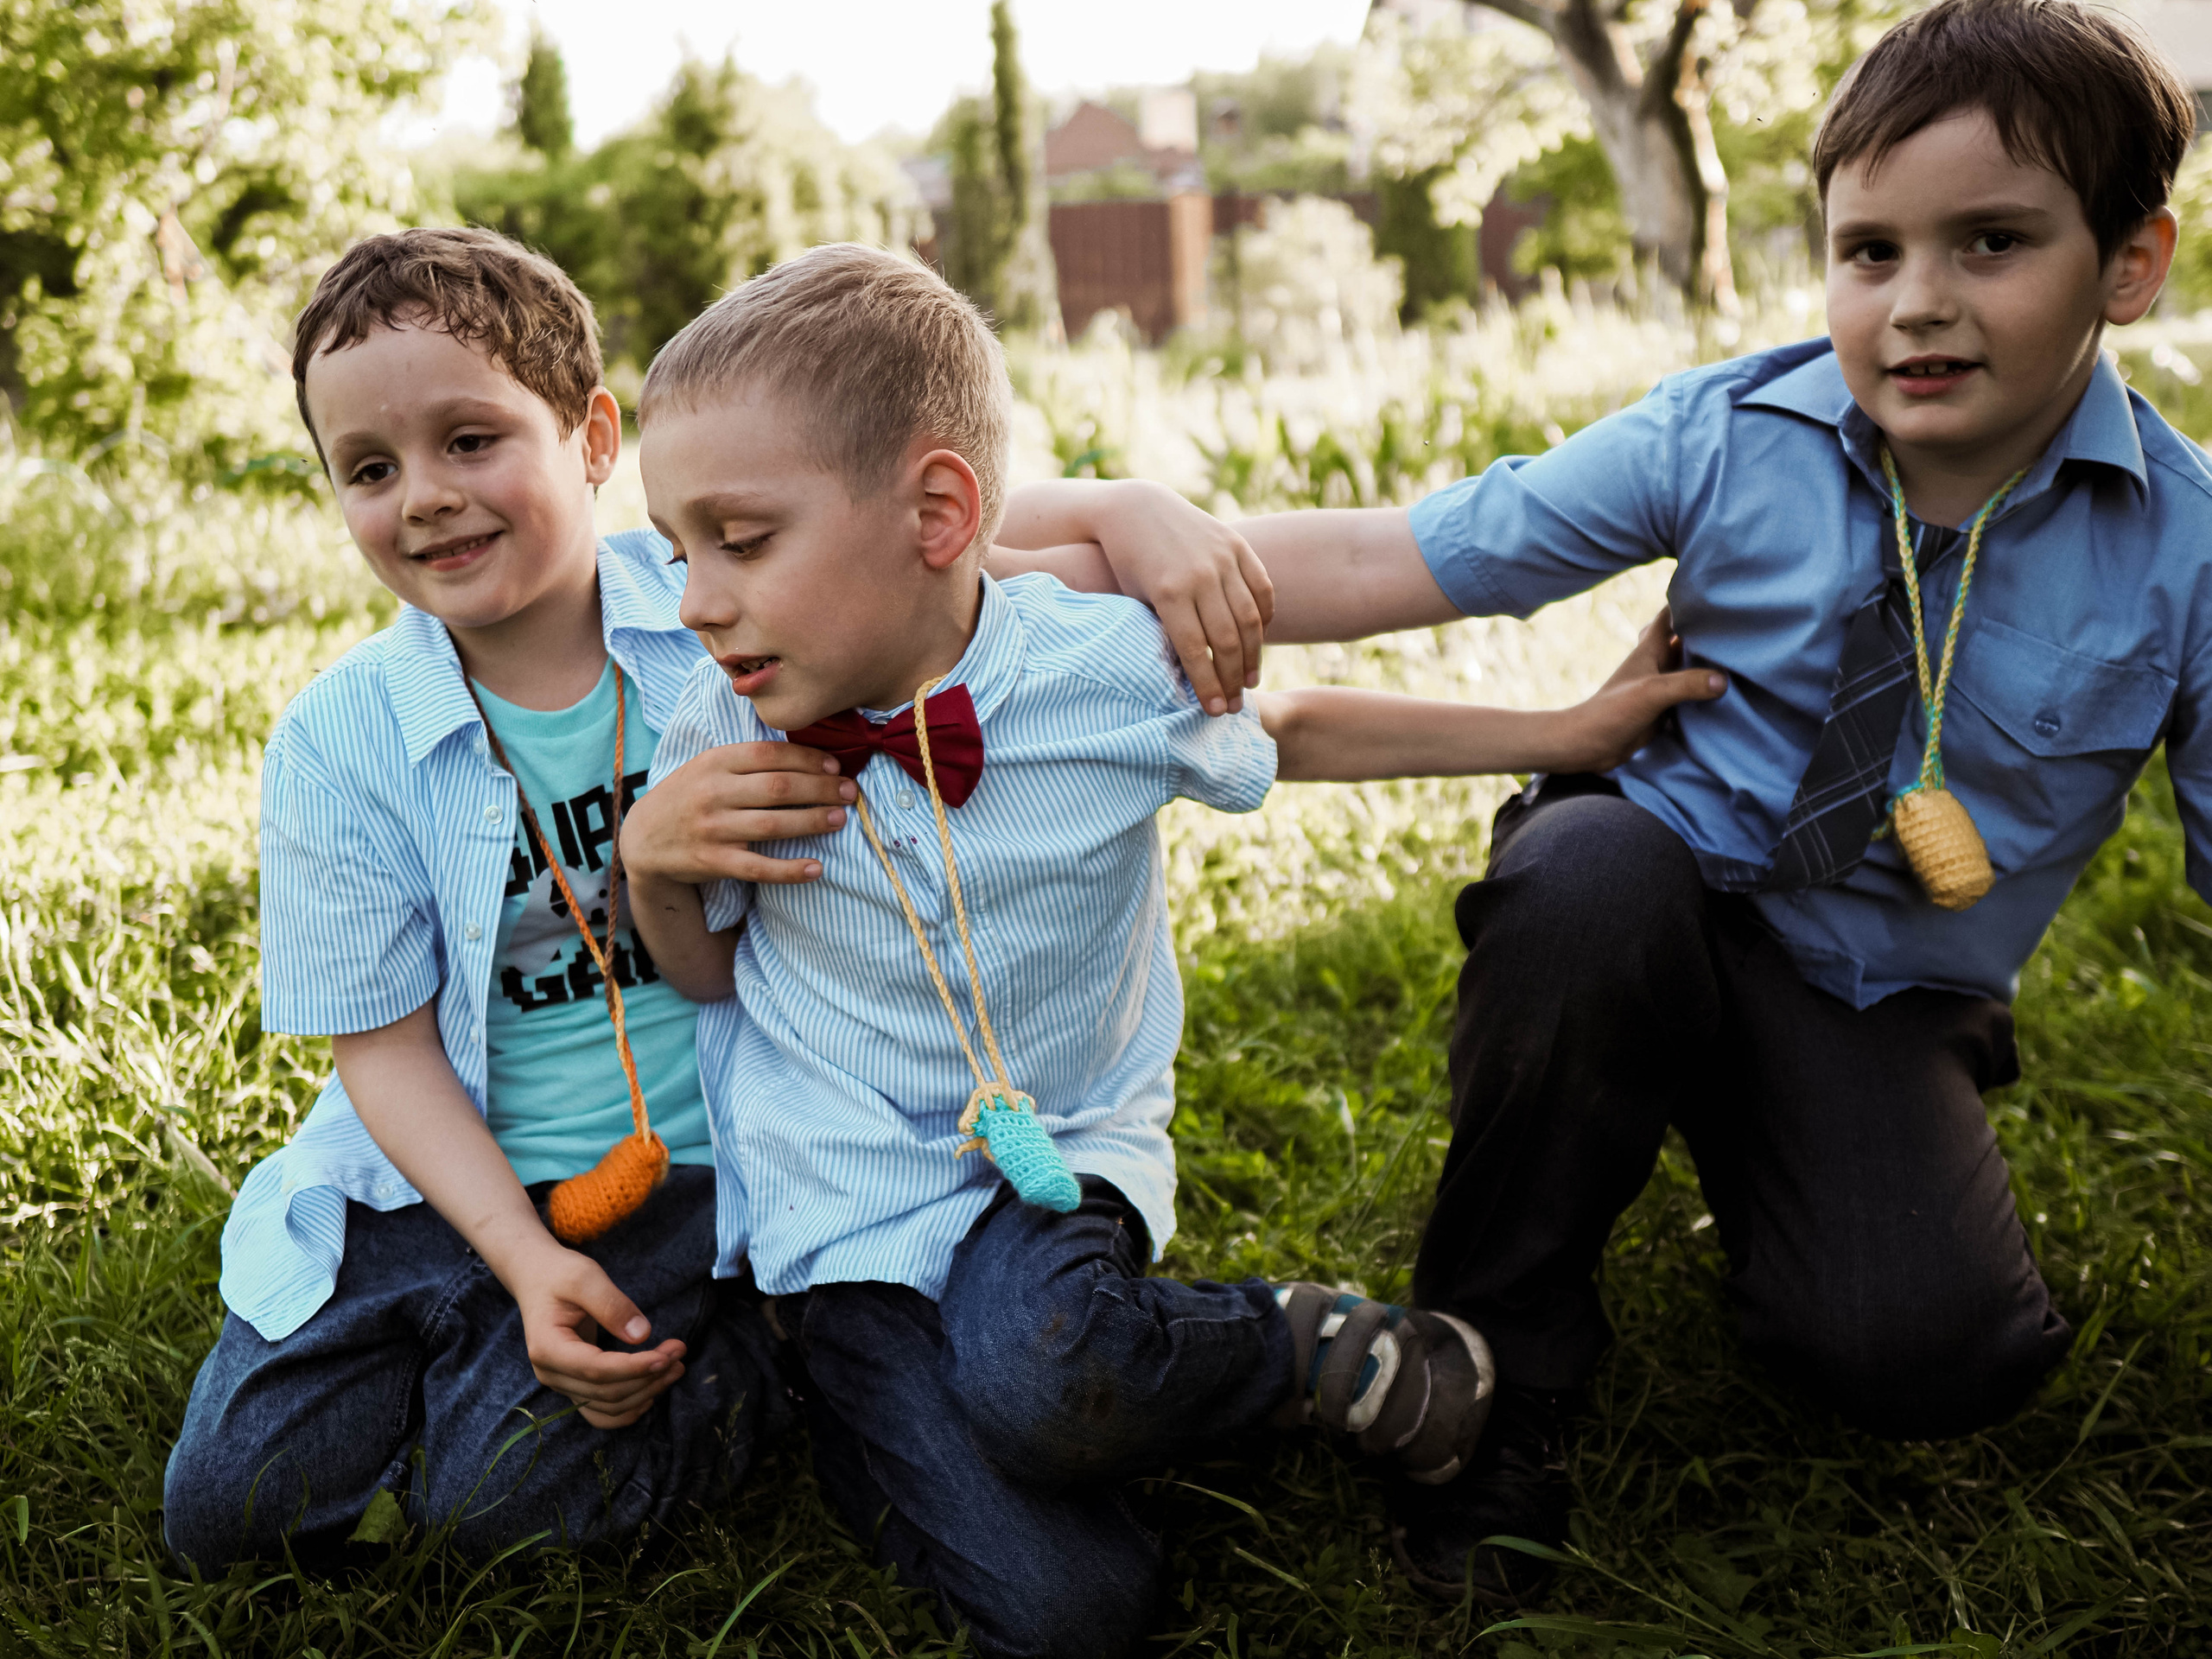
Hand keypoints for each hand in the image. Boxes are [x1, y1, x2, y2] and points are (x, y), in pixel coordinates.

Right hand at [506, 1238, 686, 1429]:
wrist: (537, 1279)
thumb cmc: (559, 1274)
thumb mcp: (584, 1277)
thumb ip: (611, 1305)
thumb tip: (641, 1335)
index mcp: (547, 1348)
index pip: (597, 1370)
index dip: (635, 1368)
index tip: (667, 1356)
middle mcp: (550, 1373)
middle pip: (606, 1393)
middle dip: (649, 1377)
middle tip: (680, 1351)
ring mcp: (561, 1383)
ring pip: (608, 1407)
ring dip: (645, 1393)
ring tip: (676, 1367)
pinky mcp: (572, 1385)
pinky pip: (601, 1412)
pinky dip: (629, 1409)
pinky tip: (653, 1392)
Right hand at [622, 742, 856, 885]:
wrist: (643, 838)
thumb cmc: (688, 796)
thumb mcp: (707, 766)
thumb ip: (747, 759)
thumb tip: (807, 755)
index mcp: (715, 761)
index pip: (770, 754)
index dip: (808, 759)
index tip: (835, 765)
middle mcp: (713, 792)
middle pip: (778, 788)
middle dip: (821, 788)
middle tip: (850, 791)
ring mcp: (713, 828)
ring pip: (773, 825)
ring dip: (813, 821)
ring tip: (841, 819)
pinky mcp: (713, 862)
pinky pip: (758, 868)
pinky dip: (789, 869)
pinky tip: (816, 868)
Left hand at [1091, 480, 1274, 714]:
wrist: (1137, 510)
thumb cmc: (1129, 565)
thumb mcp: (1138, 601)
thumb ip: (1165, 633)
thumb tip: (1191, 678)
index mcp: (1169, 592)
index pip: (1194, 651)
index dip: (1207, 685)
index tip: (1216, 711)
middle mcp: (1200, 574)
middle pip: (1226, 639)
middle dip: (1232, 679)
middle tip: (1236, 704)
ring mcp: (1222, 557)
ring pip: (1249, 617)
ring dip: (1252, 655)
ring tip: (1249, 680)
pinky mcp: (1237, 544)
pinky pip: (1261, 587)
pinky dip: (1264, 616)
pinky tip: (1258, 639)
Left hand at [1553, 607, 1727, 771]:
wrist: (1587, 746)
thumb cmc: (1612, 712)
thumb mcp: (1652, 693)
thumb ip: (1686, 684)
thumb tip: (1723, 680)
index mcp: (1649, 650)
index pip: (1669, 615)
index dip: (1687, 600)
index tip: (1713, 592)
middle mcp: (1655, 664)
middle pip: (1683, 639)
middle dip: (1704, 631)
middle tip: (1735, 625)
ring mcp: (1658, 687)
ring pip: (1687, 667)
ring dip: (1706, 662)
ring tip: (1737, 655)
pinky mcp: (1662, 708)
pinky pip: (1687, 693)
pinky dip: (1702, 690)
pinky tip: (1723, 692)